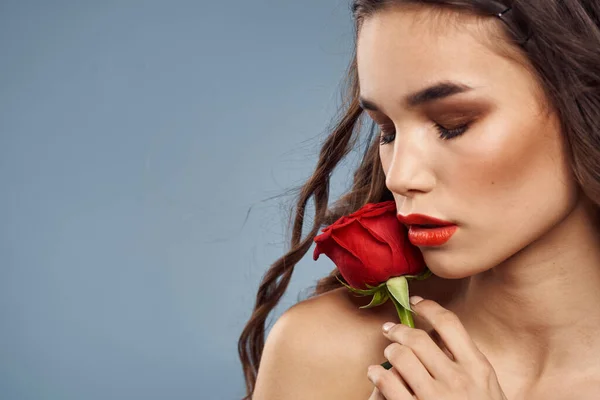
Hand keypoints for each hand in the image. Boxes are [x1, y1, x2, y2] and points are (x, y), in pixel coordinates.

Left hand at [367, 296, 506, 399]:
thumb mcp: (486, 388)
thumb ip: (466, 362)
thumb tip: (437, 333)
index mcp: (478, 368)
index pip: (450, 323)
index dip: (428, 307)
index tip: (414, 302)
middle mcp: (459, 380)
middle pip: (419, 339)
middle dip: (399, 331)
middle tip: (390, 330)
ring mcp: (437, 399)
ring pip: (400, 358)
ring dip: (389, 352)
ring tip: (387, 355)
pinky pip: (388, 384)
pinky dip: (377, 375)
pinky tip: (376, 375)